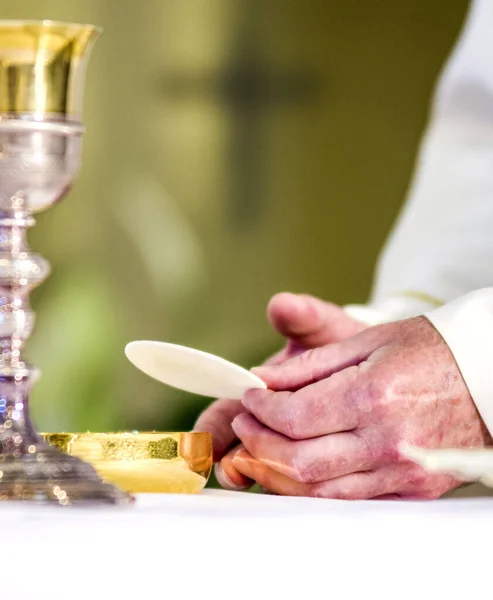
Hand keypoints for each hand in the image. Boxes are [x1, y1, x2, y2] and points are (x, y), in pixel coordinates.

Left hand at [231, 316, 491, 498]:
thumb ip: (311, 365)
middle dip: (259, 444)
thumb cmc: (430, 350)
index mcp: (373, 394)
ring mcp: (402, 469)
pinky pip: (350, 500)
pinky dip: (314, 488)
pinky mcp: (413, 487)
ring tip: (259, 450)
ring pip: (320, 491)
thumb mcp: (368, 341)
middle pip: (300, 460)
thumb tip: (264, 380)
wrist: (488, 375)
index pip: (295, 416)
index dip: (261, 409)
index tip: (249, 397)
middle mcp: (387, 439)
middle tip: (246, 423)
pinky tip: (296, 468)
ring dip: (278, 474)